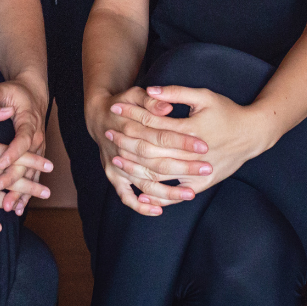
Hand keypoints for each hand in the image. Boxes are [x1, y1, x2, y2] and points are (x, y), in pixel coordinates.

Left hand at [0, 76, 52, 215]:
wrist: (34, 94)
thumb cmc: (16, 93)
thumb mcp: (4, 89)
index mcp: (28, 122)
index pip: (21, 140)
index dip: (12, 153)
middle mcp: (35, 138)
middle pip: (25, 162)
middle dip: (12, 178)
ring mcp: (37, 150)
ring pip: (30, 174)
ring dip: (21, 192)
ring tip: (10, 207)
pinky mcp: (35, 157)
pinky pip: (32, 177)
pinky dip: (26, 193)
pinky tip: (19, 207)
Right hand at [86, 87, 208, 216]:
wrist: (99, 116)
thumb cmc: (124, 104)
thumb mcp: (135, 94)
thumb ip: (151, 101)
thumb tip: (167, 108)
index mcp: (129, 126)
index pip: (160, 136)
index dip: (182, 141)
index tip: (203, 146)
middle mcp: (121, 149)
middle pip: (155, 163)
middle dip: (183, 167)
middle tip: (207, 168)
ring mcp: (116, 165)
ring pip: (144, 183)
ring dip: (168, 191)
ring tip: (191, 193)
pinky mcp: (113, 176)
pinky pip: (126, 196)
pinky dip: (141, 206)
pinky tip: (159, 211)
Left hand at [111, 86, 272, 207]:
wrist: (252, 135)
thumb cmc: (226, 112)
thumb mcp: (204, 96)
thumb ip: (176, 93)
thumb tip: (150, 91)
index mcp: (192, 130)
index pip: (153, 124)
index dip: (132, 115)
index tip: (114, 108)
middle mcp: (193, 155)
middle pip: (151, 151)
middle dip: (127, 142)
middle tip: (108, 133)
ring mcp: (197, 173)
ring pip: (158, 175)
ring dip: (134, 168)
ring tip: (116, 159)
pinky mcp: (200, 185)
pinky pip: (174, 195)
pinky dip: (156, 197)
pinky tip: (139, 195)